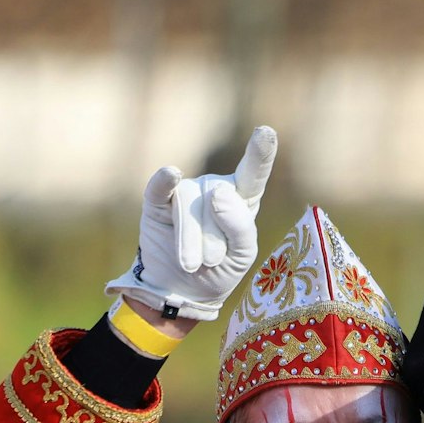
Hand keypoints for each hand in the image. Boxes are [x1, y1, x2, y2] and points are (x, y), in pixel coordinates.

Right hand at [105, 126, 278, 322]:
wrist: (182, 290)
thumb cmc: (221, 269)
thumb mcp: (243, 254)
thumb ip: (240, 225)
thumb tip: (217, 191)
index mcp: (242, 198)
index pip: (253, 174)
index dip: (260, 153)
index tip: (266, 132)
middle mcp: (214, 188)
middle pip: (218, 201)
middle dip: (214, 238)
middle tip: (211, 262)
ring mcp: (186, 191)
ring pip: (190, 206)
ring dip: (191, 240)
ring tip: (192, 263)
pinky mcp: (158, 201)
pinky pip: (159, 189)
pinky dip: (163, 182)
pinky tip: (170, 174)